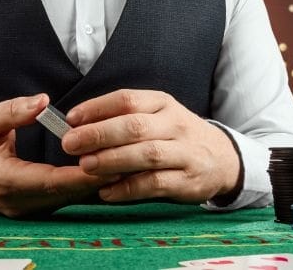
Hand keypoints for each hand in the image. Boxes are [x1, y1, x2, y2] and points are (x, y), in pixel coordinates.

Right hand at [0, 93, 118, 217]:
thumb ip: (13, 111)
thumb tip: (42, 102)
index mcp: (6, 181)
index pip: (49, 181)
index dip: (79, 174)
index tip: (105, 162)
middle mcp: (19, 202)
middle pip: (66, 194)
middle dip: (97, 179)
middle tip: (128, 162)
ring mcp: (29, 211)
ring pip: (69, 200)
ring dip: (96, 185)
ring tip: (125, 166)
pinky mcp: (37, 210)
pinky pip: (66, 201)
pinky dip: (86, 188)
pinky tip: (109, 174)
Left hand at [61, 89, 240, 203]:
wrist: (223, 158)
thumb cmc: (175, 135)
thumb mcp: (156, 116)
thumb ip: (122, 118)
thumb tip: (77, 125)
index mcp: (162, 103)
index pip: (127, 99)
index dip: (96, 108)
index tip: (71, 119)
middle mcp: (175, 124)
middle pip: (134, 126)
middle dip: (99, 134)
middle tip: (70, 144)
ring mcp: (184, 152)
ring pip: (146, 154)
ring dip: (112, 160)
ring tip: (85, 165)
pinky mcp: (187, 180)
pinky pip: (154, 184)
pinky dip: (128, 189)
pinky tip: (106, 192)